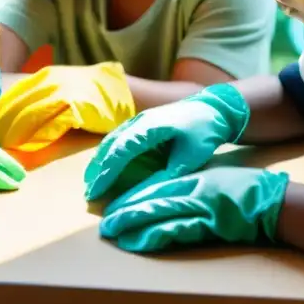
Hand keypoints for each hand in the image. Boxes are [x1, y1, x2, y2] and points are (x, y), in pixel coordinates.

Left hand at [0, 62, 135, 151]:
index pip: (13, 95)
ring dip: (13, 131)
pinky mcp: (78, 107)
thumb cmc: (93, 97)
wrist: (128, 93)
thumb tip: (13, 118)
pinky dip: (38, 134)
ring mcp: (64, 93)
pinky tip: (28, 145)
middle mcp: (52, 82)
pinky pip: (52, 122)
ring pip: (30, 114)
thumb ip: (42, 99)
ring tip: (0, 147)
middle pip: (17, 105)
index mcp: (46, 77)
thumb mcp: (64, 89)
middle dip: (0, 125)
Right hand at [83, 83, 248, 200]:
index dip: (107, 173)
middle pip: (111, 144)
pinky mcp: (141, 122)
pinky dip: (109, 153)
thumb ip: (166, 176)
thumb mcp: (189, 159)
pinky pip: (119, 137)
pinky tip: (105, 167)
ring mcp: (139, 119)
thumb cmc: (205, 132)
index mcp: (150, 127)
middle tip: (89, 193)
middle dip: (98, 170)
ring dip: (100, 161)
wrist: (214, 107)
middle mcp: (140, 120)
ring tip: (92, 183)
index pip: (121, 151)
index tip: (96, 191)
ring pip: (112, 140)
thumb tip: (143, 196)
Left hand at [99, 167, 289, 252]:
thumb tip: (166, 196)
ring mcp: (201, 205)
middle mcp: (193, 188)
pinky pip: (177, 229)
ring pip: (159, 212)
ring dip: (134, 223)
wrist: (272, 201)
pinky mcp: (209, 223)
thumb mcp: (214, 182)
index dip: (133, 196)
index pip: (156, 186)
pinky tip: (139, 241)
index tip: (114, 206)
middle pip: (152, 198)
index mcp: (193, 178)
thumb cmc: (245, 192)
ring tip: (114, 233)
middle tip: (105, 224)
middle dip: (126, 211)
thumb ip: (192, 187)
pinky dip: (155, 235)